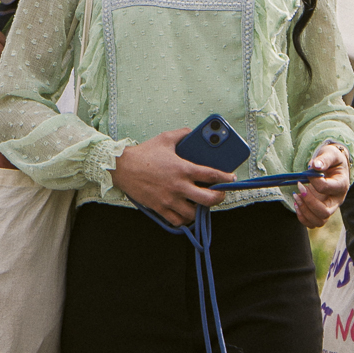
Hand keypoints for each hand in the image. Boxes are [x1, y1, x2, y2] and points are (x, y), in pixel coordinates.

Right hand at [113, 131, 227, 226]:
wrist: (122, 167)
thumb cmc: (144, 153)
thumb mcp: (165, 138)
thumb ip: (182, 134)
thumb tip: (193, 132)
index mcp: (183, 168)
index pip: (211, 175)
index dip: (225, 178)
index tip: (231, 178)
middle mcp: (178, 186)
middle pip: (208, 199)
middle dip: (219, 198)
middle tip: (219, 194)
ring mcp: (169, 199)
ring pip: (193, 213)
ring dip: (200, 209)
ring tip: (201, 203)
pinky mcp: (159, 208)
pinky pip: (176, 220)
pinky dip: (183, 219)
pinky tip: (185, 213)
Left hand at [294, 144, 350, 231]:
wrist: (333, 167)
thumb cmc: (332, 160)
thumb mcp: (331, 154)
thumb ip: (324, 159)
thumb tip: (314, 165)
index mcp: (341, 185)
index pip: (327, 188)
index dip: (314, 181)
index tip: (307, 172)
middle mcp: (337, 200)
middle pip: (325, 212)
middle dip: (309, 201)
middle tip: (300, 187)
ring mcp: (329, 208)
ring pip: (319, 221)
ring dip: (304, 211)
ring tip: (296, 196)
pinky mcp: (321, 212)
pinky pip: (313, 223)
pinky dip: (302, 217)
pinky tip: (297, 204)